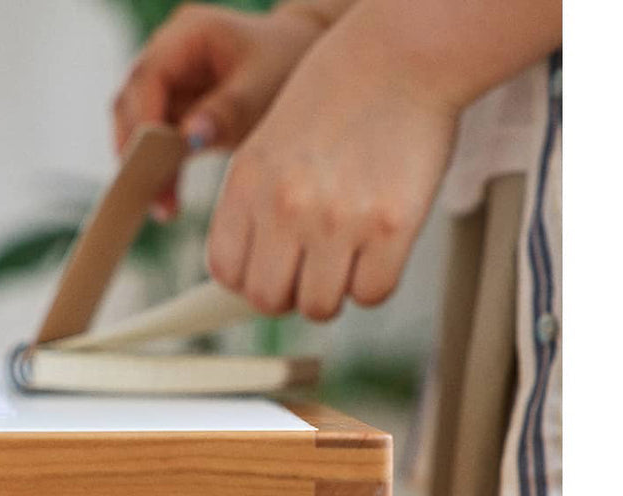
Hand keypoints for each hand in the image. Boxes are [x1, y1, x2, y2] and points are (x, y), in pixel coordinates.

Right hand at [112, 3, 330, 219]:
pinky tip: (168, 204)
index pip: (147, 75)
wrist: (302, 65)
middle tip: (149, 194)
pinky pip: (154, 148)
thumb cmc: (288, 65)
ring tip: (162, 208)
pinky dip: (159, 175)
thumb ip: (229, 110)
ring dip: (144, 169)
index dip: (142, 119)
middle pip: (131, 103)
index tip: (147, 163)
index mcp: (189, 32)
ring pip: (136, 128)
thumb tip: (190, 137)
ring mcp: (168, 85)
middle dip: (135, 151)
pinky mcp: (174, 114)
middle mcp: (169, 54)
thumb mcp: (265, 87)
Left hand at [206, 13, 459, 319]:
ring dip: (333, 291)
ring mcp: (337, 218)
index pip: (226, 273)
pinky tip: (378, 249)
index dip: (249, 280)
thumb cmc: (336, 102)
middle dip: (290, 293)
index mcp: (247, 184)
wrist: (401, 55)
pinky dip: (375, 281)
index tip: (271, 269)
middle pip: (268, 300)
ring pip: (319, 307)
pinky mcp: (390, 226)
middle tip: (310, 267)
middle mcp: (285, 204)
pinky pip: (371, 294)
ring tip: (346, 254)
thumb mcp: (268, 149)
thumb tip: (249, 285)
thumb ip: (253, 211)